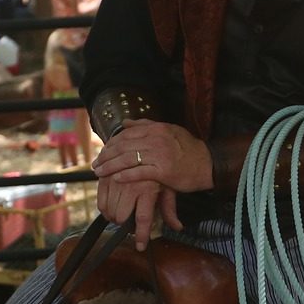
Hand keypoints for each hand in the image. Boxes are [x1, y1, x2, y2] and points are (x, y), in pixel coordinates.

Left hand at [90, 120, 212, 193]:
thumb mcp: (169, 131)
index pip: (126, 135)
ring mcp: (160, 155)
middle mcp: (156, 139)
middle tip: (95, 165)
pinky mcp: (164, 171)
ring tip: (100, 173)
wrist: (208, 164)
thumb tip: (125, 123)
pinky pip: (140, 173)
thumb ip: (146, 126)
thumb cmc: (188, 150)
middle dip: (106, 156)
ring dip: (111, 167)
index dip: (110, 145)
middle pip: (123, 147)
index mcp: (156, 129)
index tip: (101, 154)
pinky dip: (126, 176)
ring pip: (128, 159)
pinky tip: (116, 179)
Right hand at [96, 176, 180, 250]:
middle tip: (130, 221)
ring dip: (113, 217)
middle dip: (124, 224)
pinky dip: (104, 207)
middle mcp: (130, 185)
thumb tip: (177, 227)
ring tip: (121, 213)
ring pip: (108, 210)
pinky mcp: (105, 176)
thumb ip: (169, 209)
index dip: (142, 235)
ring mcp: (115, 180)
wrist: (143, 144)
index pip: (144, 219)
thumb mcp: (167, 187)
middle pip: (121, 216)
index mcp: (148, 189)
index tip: (141, 247)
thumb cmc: (158, 169)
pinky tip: (111, 205)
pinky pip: (100, 199)